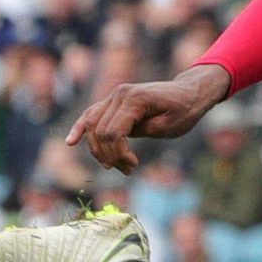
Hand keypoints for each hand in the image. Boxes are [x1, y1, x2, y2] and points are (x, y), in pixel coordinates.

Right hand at [65, 65, 230, 173]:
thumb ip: (144, 131)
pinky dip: (81, 128)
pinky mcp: (113, 101)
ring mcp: (114, 96)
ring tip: (115, 165)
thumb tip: (118, 142)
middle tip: (128, 169)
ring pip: (92, 125)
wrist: (191, 92)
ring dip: (98, 149)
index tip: (132, 165)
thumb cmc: (185, 110)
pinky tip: (71, 142)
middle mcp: (120, 94)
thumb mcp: (170, 126)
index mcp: (135, 99)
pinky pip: (91, 114)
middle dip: (109, 155)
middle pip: (99, 131)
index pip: (112, 132)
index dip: (117, 153)